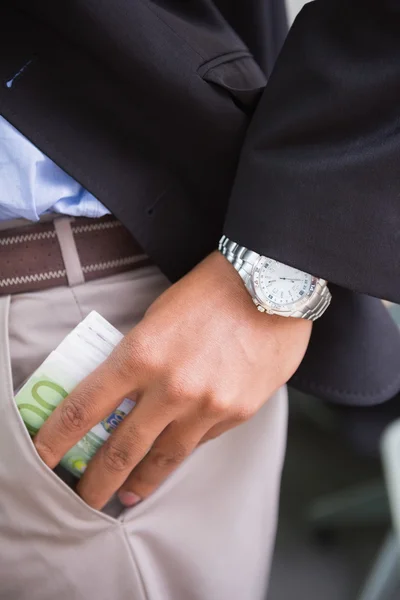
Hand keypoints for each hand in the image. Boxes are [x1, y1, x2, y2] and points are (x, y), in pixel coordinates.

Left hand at [34, 251, 311, 509]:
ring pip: (165, 457)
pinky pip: (202, 440)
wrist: (274, 286)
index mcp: (141, 354)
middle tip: (86, 498)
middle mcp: (172, 387)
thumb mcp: (158, 317)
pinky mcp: (237, 412)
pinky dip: (185, 446)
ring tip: (128, 495)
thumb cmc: (210, 292)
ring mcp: (207, 405)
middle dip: (98, 481)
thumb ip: (138, 359)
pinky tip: (176, 452)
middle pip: (122, 448)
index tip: (44, 458)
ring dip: (141, 481)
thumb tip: (124, 395)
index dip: (57, 438)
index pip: (86, 407)